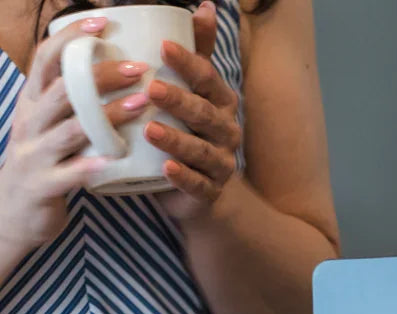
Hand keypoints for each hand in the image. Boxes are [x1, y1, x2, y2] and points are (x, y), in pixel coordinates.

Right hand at [0, 16, 149, 260]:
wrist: (12, 213)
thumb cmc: (44, 162)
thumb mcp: (51, 124)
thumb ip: (74, 101)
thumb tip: (106, 66)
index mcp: (33, 101)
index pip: (48, 58)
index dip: (72, 37)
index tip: (105, 21)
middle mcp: (31, 121)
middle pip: (65, 90)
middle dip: (101, 76)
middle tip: (139, 68)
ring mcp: (35, 153)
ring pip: (70, 130)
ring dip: (106, 117)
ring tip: (139, 106)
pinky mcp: (43, 185)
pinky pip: (68, 174)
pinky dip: (89, 166)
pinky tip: (115, 161)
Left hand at [147, 1, 239, 221]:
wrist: (201, 192)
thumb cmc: (189, 132)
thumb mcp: (194, 91)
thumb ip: (198, 53)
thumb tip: (205, 6)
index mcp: (220, 103)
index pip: (207, 79)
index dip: (188, 63)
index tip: (163, 46)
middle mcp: (226, 131)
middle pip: (205, 114)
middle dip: (180, 101)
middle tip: (152, 87)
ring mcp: (220, 164)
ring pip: (202, 151)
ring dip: (178, 140)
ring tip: (151, 129)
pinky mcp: (210, 193)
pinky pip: (199, 185)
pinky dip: (184, 178)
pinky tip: (167, 169)